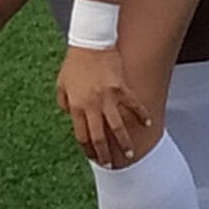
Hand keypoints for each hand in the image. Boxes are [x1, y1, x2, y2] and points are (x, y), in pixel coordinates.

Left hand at [56, 42, 149, 165]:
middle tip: (111, 165)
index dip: (88, 150)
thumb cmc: (74, 63)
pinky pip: (133, 105)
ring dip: (124, 143)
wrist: (89, 43)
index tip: (94, 157)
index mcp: (76, 107)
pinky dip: (141, 115)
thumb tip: (69, 115)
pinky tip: (147, 124)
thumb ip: (64, 102)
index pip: (82, 136)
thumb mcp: (61, 84)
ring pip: (117, 127)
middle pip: (99, 137)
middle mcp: (92, 106)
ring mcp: (108, 98)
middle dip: (105, 154)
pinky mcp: (121, 88)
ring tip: (130, 154)